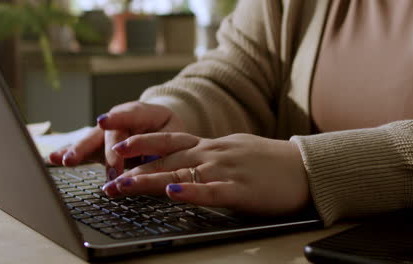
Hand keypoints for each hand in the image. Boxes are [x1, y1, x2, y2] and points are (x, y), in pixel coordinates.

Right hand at [48, 101, 184, 179]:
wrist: (161, 126)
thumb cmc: (169, 133)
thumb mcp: (175, 138)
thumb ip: (162, 149)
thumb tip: (151, 164)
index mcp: (147, 113)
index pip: (132, 113)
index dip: (118, 118)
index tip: (103, 121)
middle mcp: (123, 120)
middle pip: (110, 131)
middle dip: (104, 148)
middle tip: (105, 164)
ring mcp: (109, 132)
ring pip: (93, 138)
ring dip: (79, 149)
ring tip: (65, 159)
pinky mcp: (100, 145)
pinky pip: (85, 149)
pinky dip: (70, 153)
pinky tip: (53, 158)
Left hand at [103, 133, 309, 214]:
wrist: (304, 166)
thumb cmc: (270, 162)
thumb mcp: (235, 151)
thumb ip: (210, 157)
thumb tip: (188, 165)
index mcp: (212, 145)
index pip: (169, 142)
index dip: (141, 143)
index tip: (117, 146)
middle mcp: (214, 153)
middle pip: (167, 159)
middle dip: (134, 167)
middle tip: (107, 178)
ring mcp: (226, 169)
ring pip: (182, 173)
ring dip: (150, 180)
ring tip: (124, 186)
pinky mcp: (241, 189)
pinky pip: (212, 191)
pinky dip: (191, 192)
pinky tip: (173, 194)